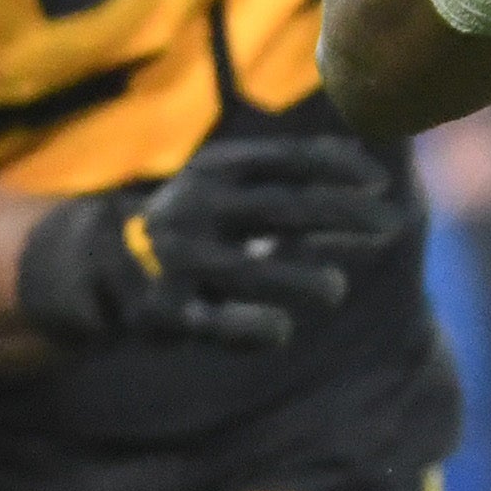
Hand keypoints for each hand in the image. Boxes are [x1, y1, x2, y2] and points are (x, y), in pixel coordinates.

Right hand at [16, 135, 407, 349]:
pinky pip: (214, 323)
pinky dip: (249, 328)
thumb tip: (367, 166)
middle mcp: (197, 207)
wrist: (101, 262)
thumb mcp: (231, 183)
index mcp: (216, 168)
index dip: (338, 168)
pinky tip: (281, 330)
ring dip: (299, 280)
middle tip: (389, 226)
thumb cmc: (196, 219)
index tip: (381, 182)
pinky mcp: (168, 312)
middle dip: (341, 215)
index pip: (288, 160)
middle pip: (281, 209)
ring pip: (249, 272)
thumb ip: (291, 177)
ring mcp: (182, 261)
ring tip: (336, 289)